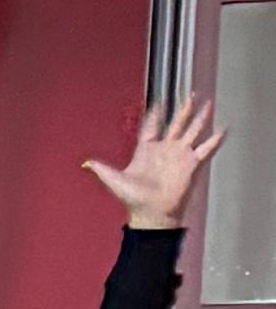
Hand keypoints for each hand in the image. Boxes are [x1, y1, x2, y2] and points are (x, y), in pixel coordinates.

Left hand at [85, 94, 222, 233]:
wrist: (152, 213)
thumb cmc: (133, 199)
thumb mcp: (114, 181)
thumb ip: (102, 169)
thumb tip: (86, 163)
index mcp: (146, 151)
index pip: (151, 127)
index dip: (154, 115)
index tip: (158, 103)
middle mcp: (164, 150)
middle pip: (176, 124)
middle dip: (183, 109)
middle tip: (190, 95)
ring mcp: (179, 155)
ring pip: (193, 131)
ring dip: (200, 117)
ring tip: (208, 103)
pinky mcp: (191, 164)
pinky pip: (205, 148)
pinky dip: (214, 139)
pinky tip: (222, 128)